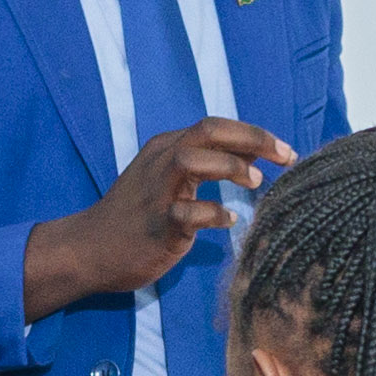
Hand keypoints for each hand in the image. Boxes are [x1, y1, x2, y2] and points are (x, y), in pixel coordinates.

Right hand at [21, 116, 292, 317]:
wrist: (90, 249)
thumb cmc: (138, 216)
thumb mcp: (173, 180)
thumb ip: (211, 164)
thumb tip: (255, 153)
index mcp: (166, 147)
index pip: (215, 126)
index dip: (254, 133)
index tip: (286, 150)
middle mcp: (160, 162)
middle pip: (207, 131)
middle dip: (252, 139)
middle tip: (285, 156)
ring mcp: (156, 192)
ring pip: (191, 160)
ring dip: (230, 167)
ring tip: (255, 184)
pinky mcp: (156, 224)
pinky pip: (187, 213)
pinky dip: (213, 214)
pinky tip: (230, 221)